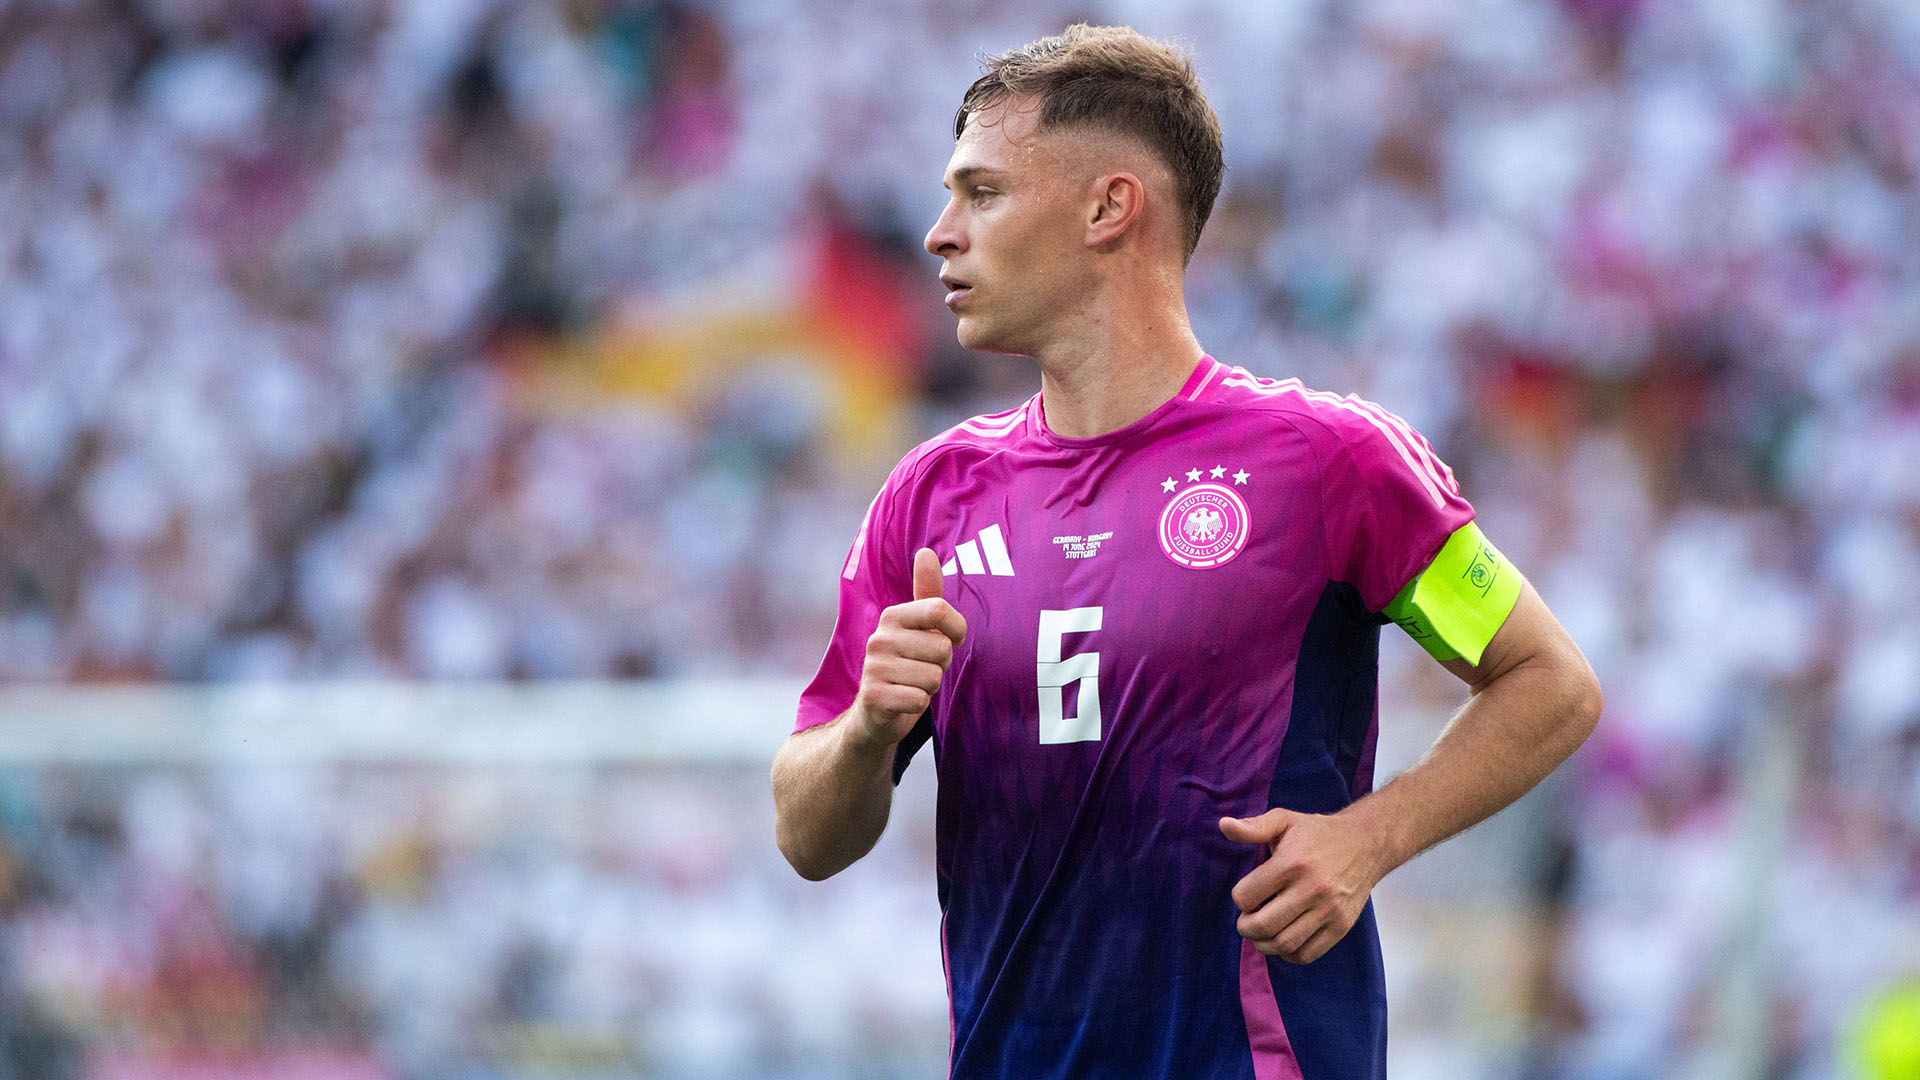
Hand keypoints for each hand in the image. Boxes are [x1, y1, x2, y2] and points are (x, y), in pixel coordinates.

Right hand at [849, 548, 966, 749]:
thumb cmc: (906, 665)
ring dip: (930, 686)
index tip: (951, 639)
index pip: (939, 609)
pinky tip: (904, 701)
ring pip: (933, 677)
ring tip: (912, 684)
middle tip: (922, 668)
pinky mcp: (874, 697)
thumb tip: (926, 552)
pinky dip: (918, 704)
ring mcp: (874, 667)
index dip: (956, 629)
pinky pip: (920, 699)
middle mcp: (879, 638)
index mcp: (893, 616)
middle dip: (942, 664)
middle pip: (942, 647)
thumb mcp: (919, 628)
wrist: (875, 712)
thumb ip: (927, 593)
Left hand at [1219, 808, 1384, 964]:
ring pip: (1284, 944)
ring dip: (1263, 944)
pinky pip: (1307, 954)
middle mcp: (1311, 889)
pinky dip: (1289, 954)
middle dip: (1245, 928)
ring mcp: (1329, 910)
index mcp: (1292, 863)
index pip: (1247, 897)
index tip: (1246, 895)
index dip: (1240, 898)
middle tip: (1246, 921)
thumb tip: (1224, 825)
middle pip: (1263, 926)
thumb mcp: (1285, 820)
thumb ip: (1253, 826)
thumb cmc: (1318, 833)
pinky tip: (1284, 939)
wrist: (1366, 844)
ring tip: (1262, 933)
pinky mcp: (1341, 926)